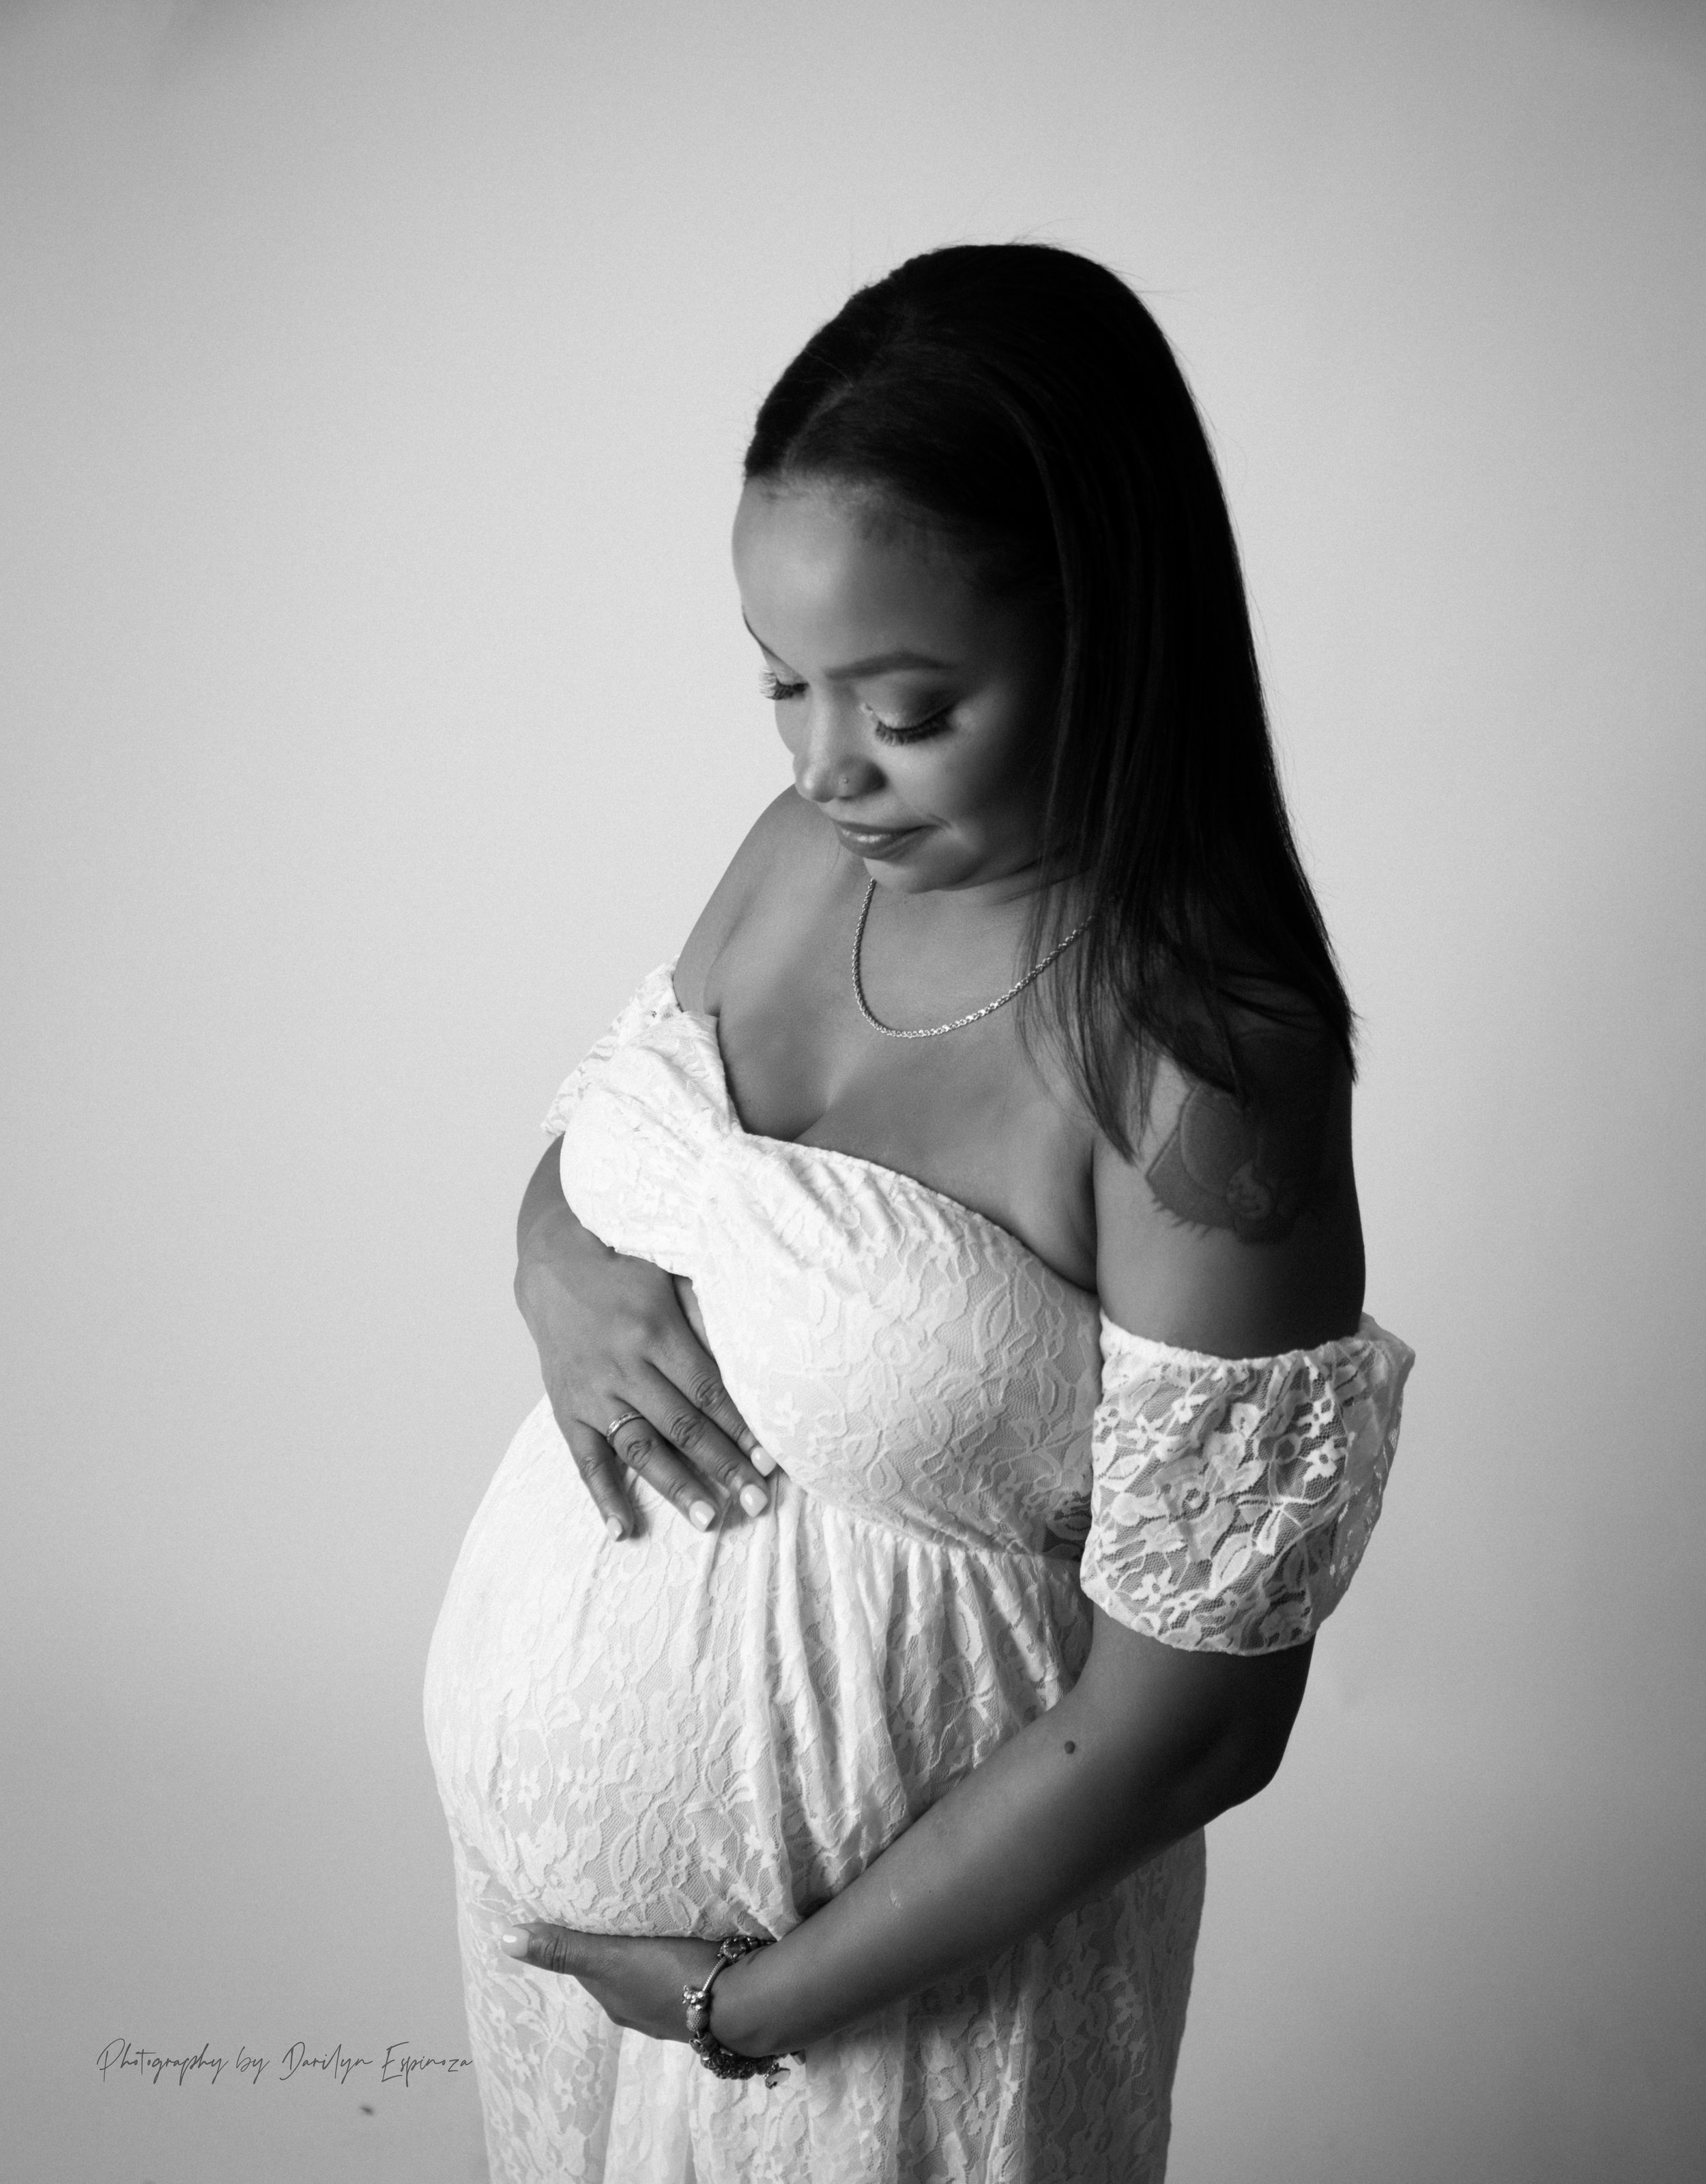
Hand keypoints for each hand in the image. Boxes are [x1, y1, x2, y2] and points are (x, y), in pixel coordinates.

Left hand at [497, 1923, 727, 2045]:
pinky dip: (675, 1959)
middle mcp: (637, 2013)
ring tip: (652, 1920)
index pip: (588, 1967)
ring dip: (646, 1953)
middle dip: (615, 1946)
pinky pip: (678, 1976)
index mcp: (613, 2002)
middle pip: (617, 1972)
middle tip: (618, 1908)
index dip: (583, 1939)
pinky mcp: (704, 2000)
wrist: (740, 2002)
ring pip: (648, 1975)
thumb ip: (564, 1949)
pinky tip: (686, 1943)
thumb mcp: (610, 1958)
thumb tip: (505, 1941)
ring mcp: (673, 2011)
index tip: (585, 1908)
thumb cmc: (668, 1976)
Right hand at [514, 1144, 776, 1539]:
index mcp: (655, 1329)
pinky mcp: (565, 1406)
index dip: (742, 1428)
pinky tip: (624, 1530)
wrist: (553, 1261)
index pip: (708, 1390)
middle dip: (723, 1466)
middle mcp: (622, 1364)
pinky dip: (602, 1497)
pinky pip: (584, 1458)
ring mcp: (591, 1390)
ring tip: (710, 1522)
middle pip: (681, 1425)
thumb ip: (710, 1314)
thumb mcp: (672, 1274)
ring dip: (675, 1486)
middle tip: (758, 1502)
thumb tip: (761, 1352)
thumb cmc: (628, 1267)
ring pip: (638, 1447)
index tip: (773, 1461)